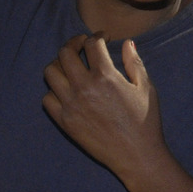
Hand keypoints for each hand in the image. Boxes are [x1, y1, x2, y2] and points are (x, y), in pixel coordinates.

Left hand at [41, 34, 166, 187]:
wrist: (137, 155)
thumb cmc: (145, 121)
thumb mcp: (145, 87)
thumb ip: (133, 62)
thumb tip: (127, 43)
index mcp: (105, 76)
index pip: (91, 44)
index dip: (97, 36)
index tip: (102, 38)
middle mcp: (83, 87)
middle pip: (65, 52)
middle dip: (73, 43)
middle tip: (81, 44)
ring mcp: (71, 105)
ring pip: (50, 73)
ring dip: (59, 64)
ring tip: (70, 66)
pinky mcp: (65, 122)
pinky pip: (47, 99)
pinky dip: (54, 91)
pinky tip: (66, 90)